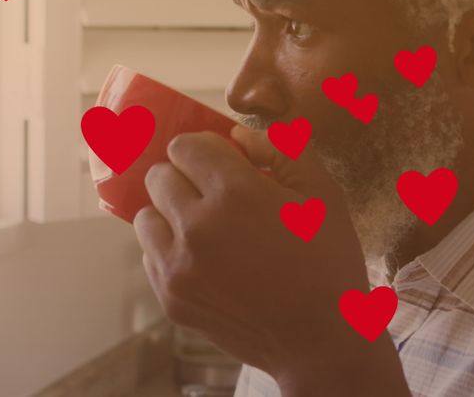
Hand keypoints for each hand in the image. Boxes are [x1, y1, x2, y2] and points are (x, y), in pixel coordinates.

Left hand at [133, 125, 403, 392]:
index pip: (185, 146)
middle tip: (216, 193)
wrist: (320, 339)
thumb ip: (281, 150)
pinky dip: (170, 250)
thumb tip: (237, 135)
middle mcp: (196, 226)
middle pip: (159, 177)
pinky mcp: (172, 299)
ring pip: (145, 217)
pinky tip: (206, 259)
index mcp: (234, 193)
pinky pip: (150, 256)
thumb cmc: (328, 260)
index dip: (206, 148)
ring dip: (170, 213)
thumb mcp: (322, 193)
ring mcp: (178, 267)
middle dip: (186, 176)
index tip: (225, 161)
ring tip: (205, 227)